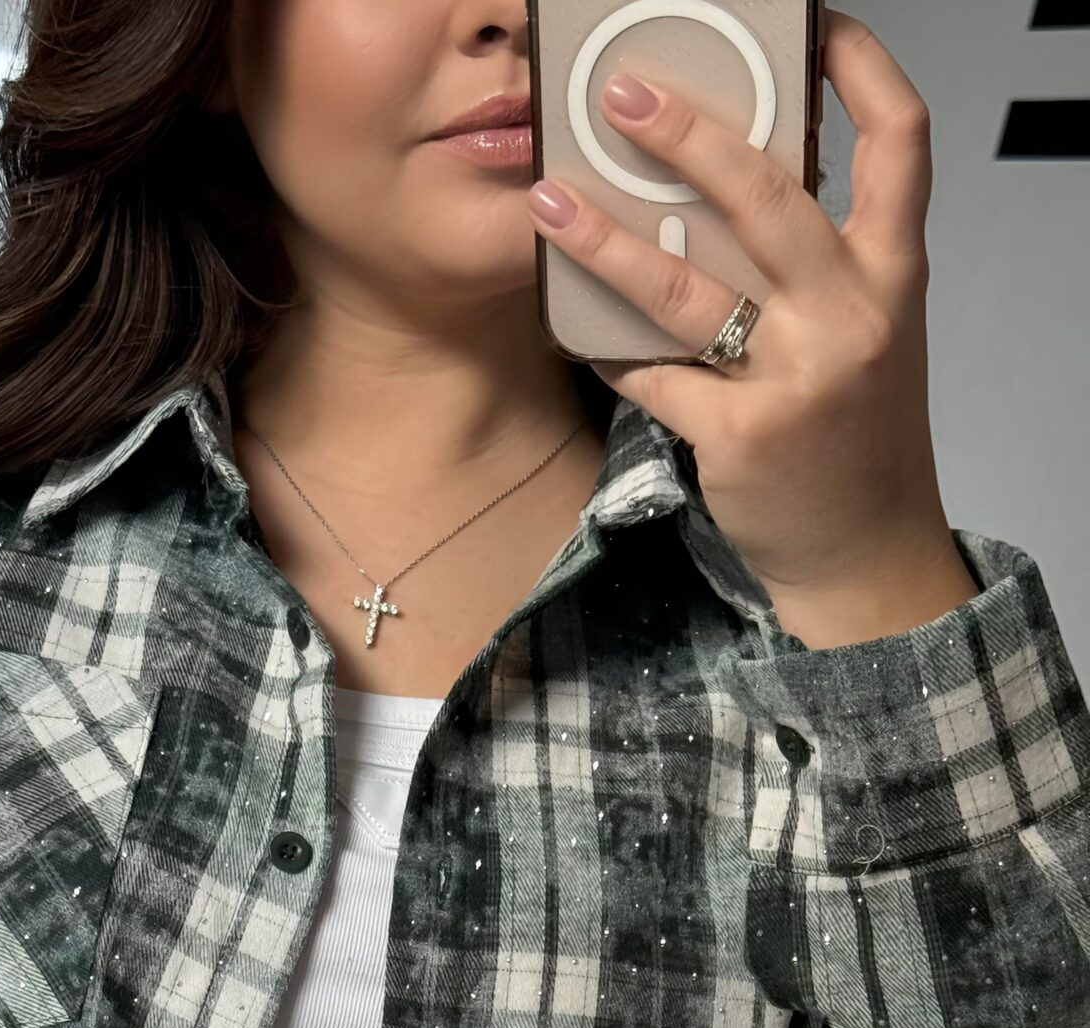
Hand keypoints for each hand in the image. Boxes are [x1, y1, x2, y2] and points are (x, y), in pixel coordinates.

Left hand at [525, 9, 977, 642]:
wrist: (866, 552)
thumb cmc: (857, 434)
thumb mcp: (869, 330)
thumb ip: (823, 262)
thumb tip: (737, 186)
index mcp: (895, 271)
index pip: (900, 140)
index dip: (861, 68)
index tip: (814, 25)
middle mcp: (854, 312)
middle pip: (768, 197)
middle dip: (692, 136)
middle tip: (624, 97)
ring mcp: (796, 376)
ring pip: (688, 287)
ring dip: (607, 242)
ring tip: (549, 203)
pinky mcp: (741, 435)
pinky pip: (655, 377)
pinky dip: (610, 350)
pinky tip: (574, 325)